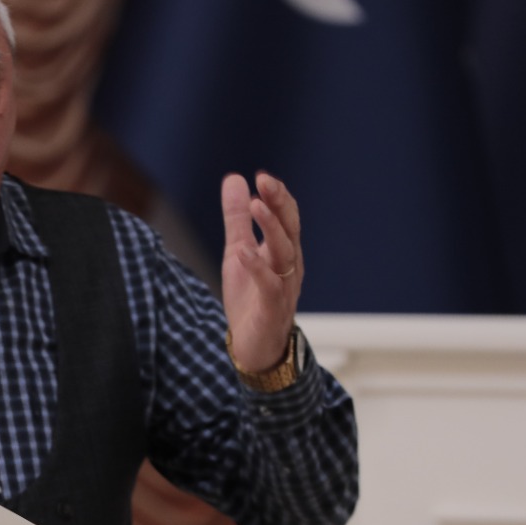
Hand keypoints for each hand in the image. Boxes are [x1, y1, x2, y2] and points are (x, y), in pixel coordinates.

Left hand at [220, 172, 301, 371]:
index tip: (262, 177)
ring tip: (256, 206)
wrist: (254, 347)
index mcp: (283, 250)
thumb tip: (235, 178)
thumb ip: (237, 219)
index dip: (277, 197)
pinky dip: (258, 267)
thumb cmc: (250, 298)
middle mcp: (289, 266)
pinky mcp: (273, 308)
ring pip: (285, 253)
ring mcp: (284, 287)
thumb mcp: (238, 252)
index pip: (286, 217)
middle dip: (280, 204)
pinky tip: (243, 251)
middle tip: (266, 181)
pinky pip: (270, 285)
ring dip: (271, 228)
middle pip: (290, 229)